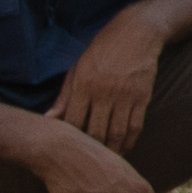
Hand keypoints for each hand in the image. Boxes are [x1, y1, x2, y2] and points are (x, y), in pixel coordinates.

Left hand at [53, 4, 172, 153]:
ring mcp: (126, 96)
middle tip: (86, 160)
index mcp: (84, 85)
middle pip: (96, 132)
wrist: (138, 32)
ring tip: (104, 160)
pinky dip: (129, 141)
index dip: (70, 138)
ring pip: (116, 133)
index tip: (68, 148)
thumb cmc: (102, 49)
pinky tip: (123, 149)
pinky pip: (135, 126)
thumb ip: (64, 95)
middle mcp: (104, 93)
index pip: (74, 121)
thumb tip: (48, 119)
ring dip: (111, 150)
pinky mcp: (143, 97)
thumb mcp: (77, 67)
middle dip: (90, 149)